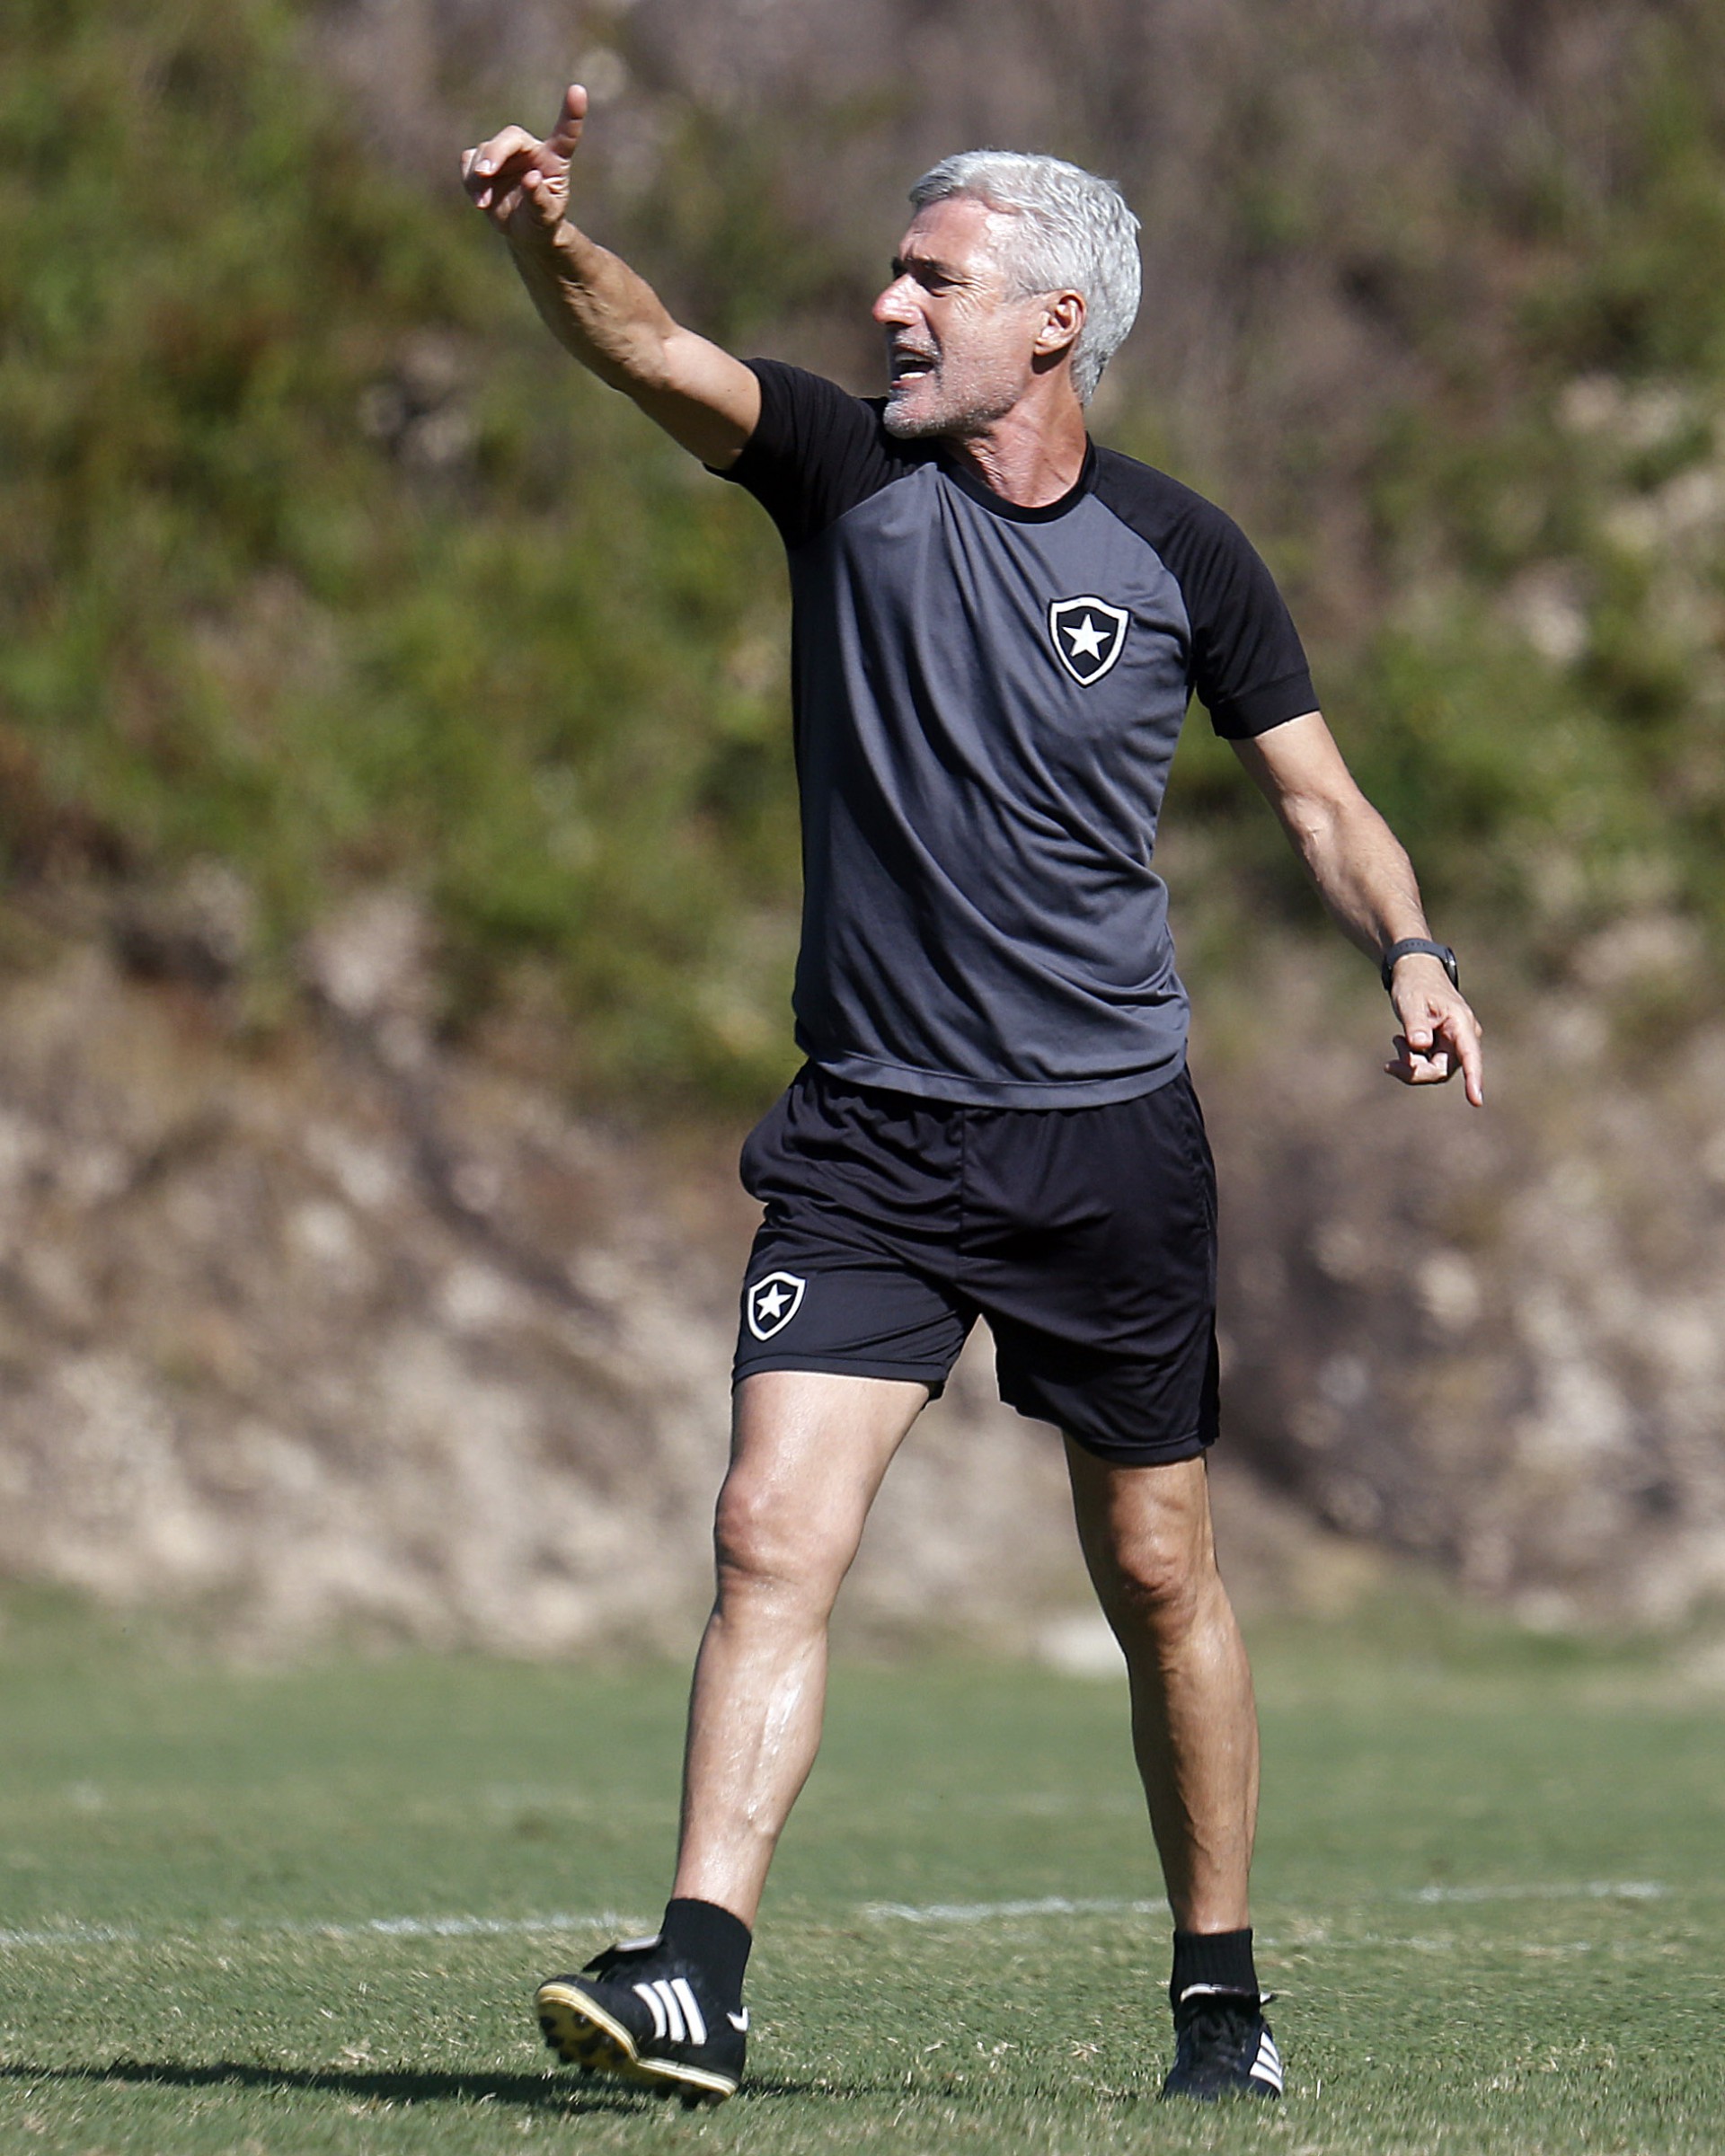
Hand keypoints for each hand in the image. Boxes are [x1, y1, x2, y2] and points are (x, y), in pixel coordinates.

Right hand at [461, 84, 587, 244]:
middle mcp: (530, 150)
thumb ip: (540, 199)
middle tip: (485, 172)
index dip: (571, 113)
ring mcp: (506, 154)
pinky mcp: (483, 161)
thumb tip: (532, 177)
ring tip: (484, 204)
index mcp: (555, 160)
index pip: (566, 134)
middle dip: (495, 152)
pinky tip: (480, 200)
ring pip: (485, 150)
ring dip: (480, 176)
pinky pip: (468, 161)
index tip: (578, 90)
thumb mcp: (545, 218)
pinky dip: (469, 180)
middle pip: (511, 137)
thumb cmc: (541, 222)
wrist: (522, 231)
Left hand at [1385, 955, 1484, 1105]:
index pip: (1470, 1056)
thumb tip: (1421, 1046)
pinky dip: (1411, 1061)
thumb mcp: (1411, 1002)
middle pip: (1443, 1070)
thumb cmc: (1415, 985)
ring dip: (1411, 1064)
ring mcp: (1454, 1044)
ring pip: (1434, 1071)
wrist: (1415, 974)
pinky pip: (1428, 1066)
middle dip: (1415, 1071)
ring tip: (1397, 1040)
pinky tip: (1400, 1042)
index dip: (1473, 1079)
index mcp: (1461, 1024)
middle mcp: (1463, 1037)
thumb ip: (1415, 1024)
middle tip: (1390, 1063)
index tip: (1475, 1100)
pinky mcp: (1443, 1048)